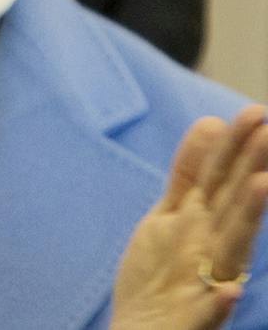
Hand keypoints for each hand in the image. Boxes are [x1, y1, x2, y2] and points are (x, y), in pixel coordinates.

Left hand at [112, 105, 267, 329]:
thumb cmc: (163, 273)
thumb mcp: (171, 214)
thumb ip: (190, 174)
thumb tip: (212, 123)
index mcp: (203, 223)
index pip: (221, 178)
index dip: (236, 147)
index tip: (254, 112)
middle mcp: (212, 248)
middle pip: (232, 202)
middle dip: (250, 168)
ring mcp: (206, 283)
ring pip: (231, 247)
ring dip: (247, 217)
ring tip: (263, 185)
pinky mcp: (196, 319)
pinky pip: (209, 312)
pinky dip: (220, 301)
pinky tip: (230, 291)